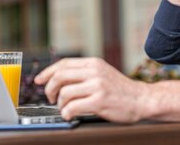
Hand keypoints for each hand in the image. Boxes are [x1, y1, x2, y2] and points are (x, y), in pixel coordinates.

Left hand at [34, 57, 149, 122]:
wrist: (141, 99)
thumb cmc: (121, 90)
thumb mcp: (103, 73)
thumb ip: (85, 73)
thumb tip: (59, 78)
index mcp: (94, 63)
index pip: (63, 63)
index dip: (47, 72)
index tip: (38, 80)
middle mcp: (95, 72)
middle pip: (60, 76)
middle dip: (50, 89)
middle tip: (52, 98)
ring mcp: (97, 86)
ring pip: (64, 93)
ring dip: (60, 104)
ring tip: (65, 108)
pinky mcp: (99, 101)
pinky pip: (72, 107)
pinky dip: (67, 113)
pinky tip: (70, 115)